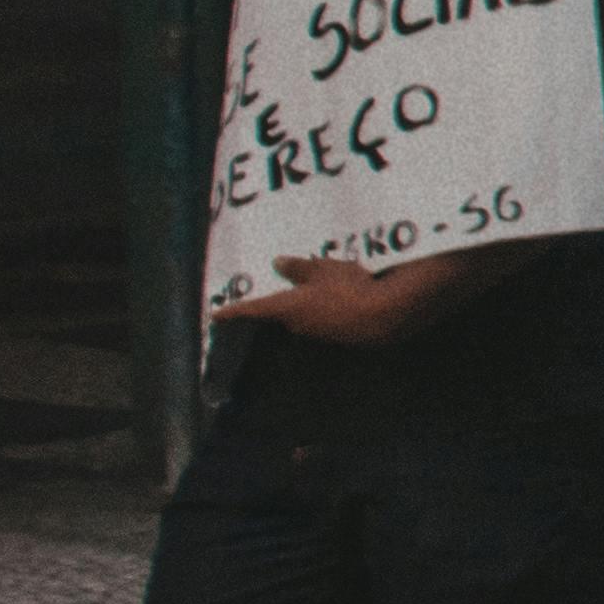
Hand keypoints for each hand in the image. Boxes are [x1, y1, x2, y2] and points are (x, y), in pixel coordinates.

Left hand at [240, 253, 441, 344]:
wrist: (388, 316)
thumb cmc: (348, 288)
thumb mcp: (322, 269)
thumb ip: (298, 268)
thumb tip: (278, 263)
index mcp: (285, 308)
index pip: (249, 310)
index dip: (230, 312)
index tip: (215, 316)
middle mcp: (294, 327)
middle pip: (275, 318)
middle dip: (273, 309)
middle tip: (272, 297)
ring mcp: (316, 336)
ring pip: (300, 322)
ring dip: (300, 311)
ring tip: (310, 296)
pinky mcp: (338, 340)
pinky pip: (322, 325)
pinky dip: (322, 315)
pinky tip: (336, 305)